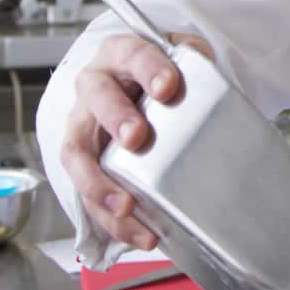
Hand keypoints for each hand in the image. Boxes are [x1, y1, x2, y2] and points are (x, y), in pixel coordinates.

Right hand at [60, 31, 212, 249]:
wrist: (133, 84)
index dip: (147, 69)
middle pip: (97, 100)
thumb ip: (195, 61)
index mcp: (120, 55)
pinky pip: (88, 193)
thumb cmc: (156, 73)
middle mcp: (94, 87)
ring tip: (125, 206)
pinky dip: (111, 219)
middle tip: (137, 138)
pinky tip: (139, 234)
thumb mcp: (179, 56)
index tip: (168, 87)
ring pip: (78, 153)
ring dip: (99, 183)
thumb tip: (211, 75)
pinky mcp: (85, 164)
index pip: (132, 55)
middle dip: (116, 119)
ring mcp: (84, 126)